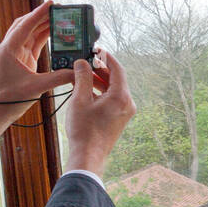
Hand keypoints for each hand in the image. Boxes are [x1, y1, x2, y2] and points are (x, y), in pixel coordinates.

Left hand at [0, 0, 74, 138]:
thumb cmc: (9, 100)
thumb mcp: (36, 87)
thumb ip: (59, 78)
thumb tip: (78, 72)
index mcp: (8, 50)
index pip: (25, 26)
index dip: (39, 13)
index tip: (51, 3)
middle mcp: (8, 48)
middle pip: (25, 25)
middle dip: (41, 15)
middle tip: (58, 9)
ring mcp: (12, 54)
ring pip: (27, 33)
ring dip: (42, 25)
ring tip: (58, 18)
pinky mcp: (18, 60)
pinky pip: (30, 43)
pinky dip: (41, 37)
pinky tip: (52, 33)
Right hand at [65, 50, 135, 177]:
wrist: (88, 156)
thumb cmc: (84, 130)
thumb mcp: (80, 99)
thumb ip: (82, 77)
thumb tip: (82, 63)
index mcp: (121, 96)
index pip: (117, 69)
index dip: (106, 58)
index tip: (97, 50)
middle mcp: (128, 103)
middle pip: (116, 78)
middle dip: (101, 69)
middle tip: (87, 62)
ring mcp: (125, 112)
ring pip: (114, 89)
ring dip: (100, 81)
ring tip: (83, 75)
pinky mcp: (120, 118)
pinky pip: (113, 99)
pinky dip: (102, 92)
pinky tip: (87, 90)